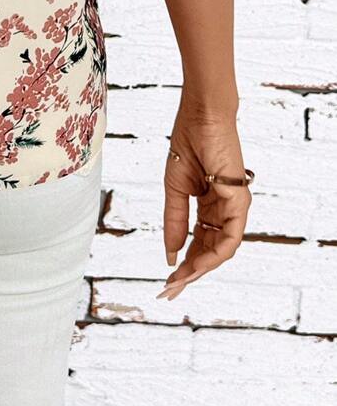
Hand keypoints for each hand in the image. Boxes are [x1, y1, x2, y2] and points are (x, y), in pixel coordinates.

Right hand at [158, 97, 250, 299]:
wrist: (200, 115)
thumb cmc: (188, 142)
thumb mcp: (174, 187)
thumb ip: (174, 220)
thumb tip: (171, 253)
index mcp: (209, 204)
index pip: (199, 241)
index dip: (183, 261)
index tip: (167, 278)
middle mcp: (225, 209)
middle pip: (210, 250)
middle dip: (190, 272)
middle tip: (170, 290)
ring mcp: (234, 205)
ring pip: (222, 249)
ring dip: (200, 269)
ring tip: (179, 282)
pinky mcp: (239, 199)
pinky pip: (230, 236)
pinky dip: (214, 254)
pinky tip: (195, 264)